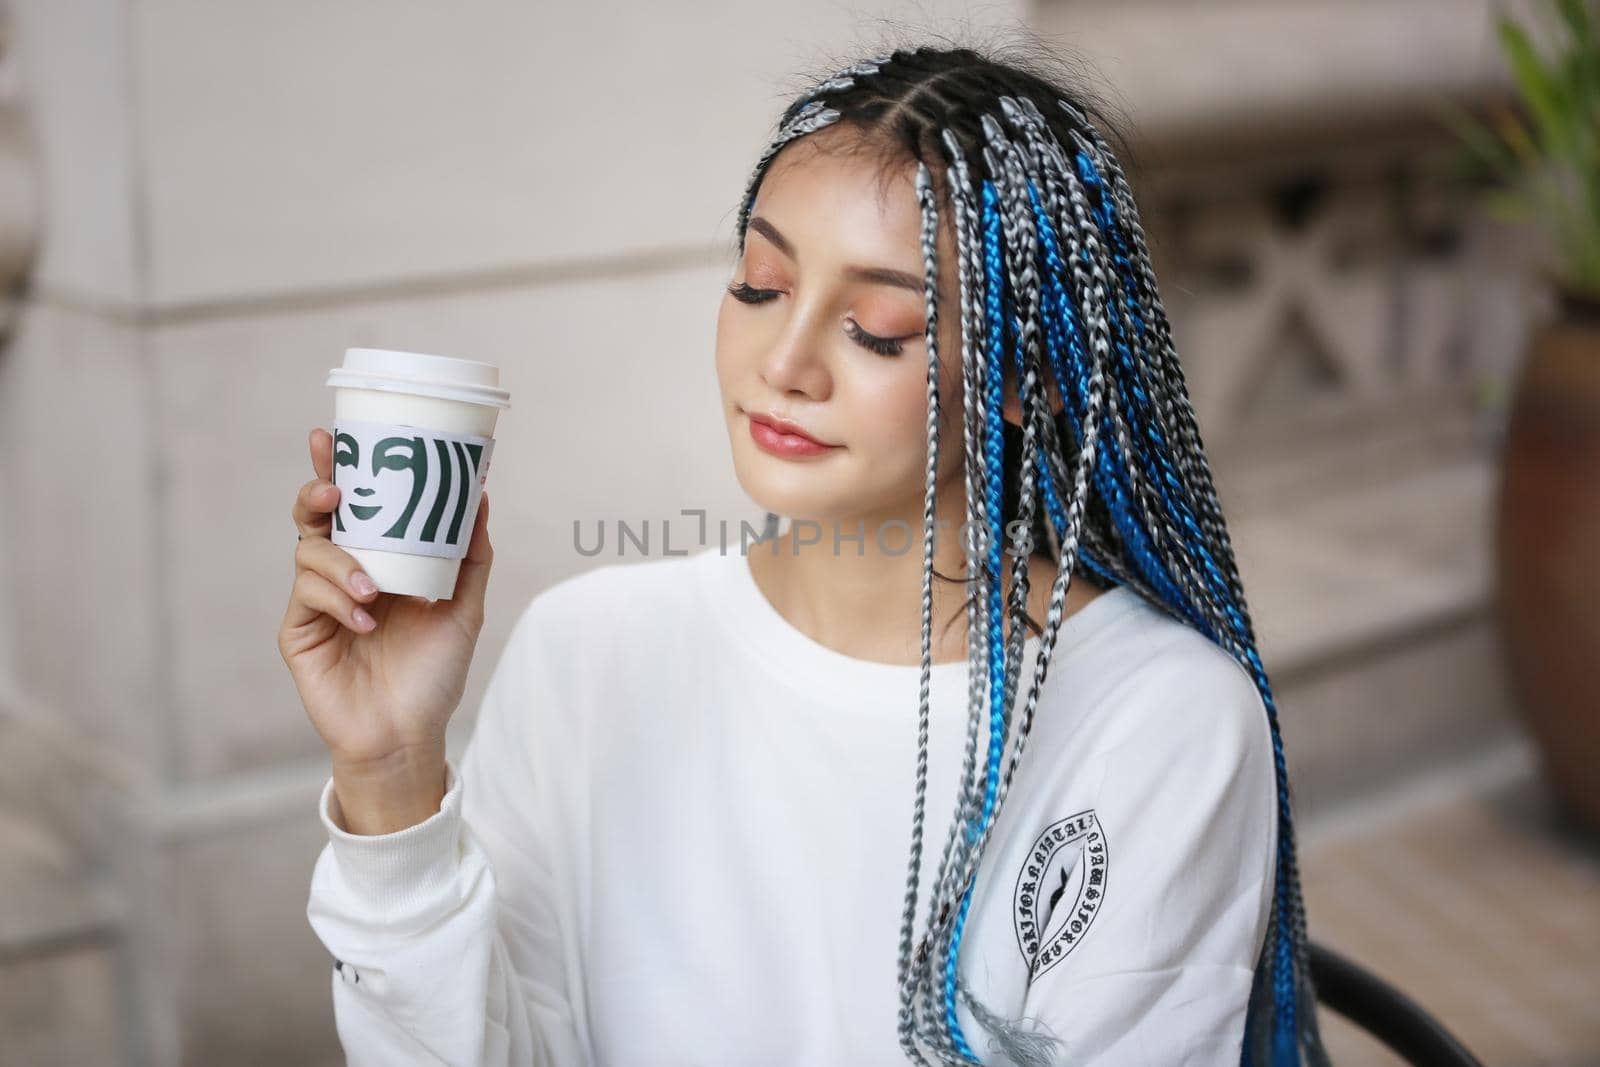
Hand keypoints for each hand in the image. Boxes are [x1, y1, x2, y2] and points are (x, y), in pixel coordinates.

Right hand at [277, 427, 494, 827]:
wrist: (409, 734)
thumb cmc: (433, 672)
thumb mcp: (464, 607)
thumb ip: (471, 554)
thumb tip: (481, 494)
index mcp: (376, 559)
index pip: (353, 504)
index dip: (337, 468)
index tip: (332, 436)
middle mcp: (342, 573)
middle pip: (315, 517)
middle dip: (316, 491)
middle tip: (331, 487)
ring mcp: (317, 602)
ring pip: (310, 553)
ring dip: (342, 563)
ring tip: (374, 590)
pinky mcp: (299, 632)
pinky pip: (308, 597)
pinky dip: (338, 600)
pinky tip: (365, 620)